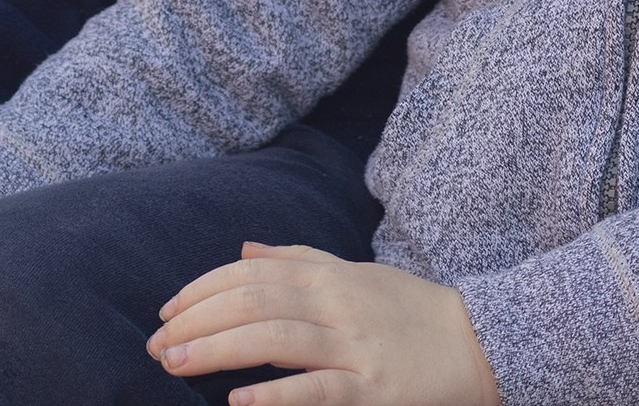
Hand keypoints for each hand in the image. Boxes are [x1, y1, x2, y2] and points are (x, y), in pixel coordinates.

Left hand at [150, 243, 498, 405]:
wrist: (482, 344)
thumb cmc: (412, 312)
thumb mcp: (357, 274)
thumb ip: (301, 259)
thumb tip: (247, 249)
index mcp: (329, 276)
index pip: (251, 274)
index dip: (203, 288)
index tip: (167, 310)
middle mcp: (336, 304)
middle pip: (254, 302)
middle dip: (198, 321)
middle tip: (156, 345)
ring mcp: (354, 347)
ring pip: (276, 340)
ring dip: (218, 349)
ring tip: (175, 364)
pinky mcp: (372, 391)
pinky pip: (318, 391)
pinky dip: (276, 397)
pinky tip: (238, 403)